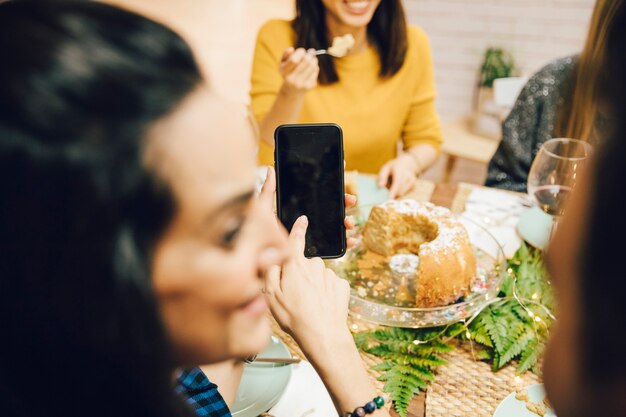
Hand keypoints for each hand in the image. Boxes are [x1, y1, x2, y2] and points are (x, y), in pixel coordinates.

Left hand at [260, 167, 357, 247]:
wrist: (262, 258)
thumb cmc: (262, 233)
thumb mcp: (264, 209)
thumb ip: (268, 191)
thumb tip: (270, 169)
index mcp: (302, 207)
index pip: (321, 194)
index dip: (334, 186)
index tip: (344, 176)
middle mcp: (311, 219)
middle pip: (333, 207)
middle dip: (345, 203)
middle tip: (351, 200)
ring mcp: (316, 234)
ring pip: (337, 225)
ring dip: (347, 222)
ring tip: (349, 223)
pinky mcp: (319, 248)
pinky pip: (336, 244)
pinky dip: (346, 242)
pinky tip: (351, 241)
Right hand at [265, 215, 350, 350]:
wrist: (323, 335)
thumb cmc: (295, 317)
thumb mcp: (271, 296)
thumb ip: (269, 272)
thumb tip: (270, 257)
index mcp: (295, 266)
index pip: (295, 240)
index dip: (298, 228)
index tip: (303, 219)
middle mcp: (314, 265)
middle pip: (305, 264)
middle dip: (300, 275)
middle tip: (294, 296)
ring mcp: (330, 274)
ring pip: (318, 275)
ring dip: (313, 286)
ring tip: (308, 305)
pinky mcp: (342, 285)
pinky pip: (331, 285)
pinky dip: (326, 293)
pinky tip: (321, 306)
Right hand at [279, 47, 318, 94]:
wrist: (292, 91)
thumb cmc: (288, 73)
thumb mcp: (283, 63)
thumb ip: (285, 54)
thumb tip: (292, 49)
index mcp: (284, 72)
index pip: (294, 60)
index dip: (300, 52)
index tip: (302, 51)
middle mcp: (292, 79)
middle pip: (306, 61)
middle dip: (309, 54)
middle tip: (310, 52)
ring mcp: (301, 84)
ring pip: (313, 66)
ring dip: (314, 59)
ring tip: (312, 58)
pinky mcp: (309, 86)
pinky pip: (316, 71)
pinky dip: (315, 67)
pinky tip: (312, 67)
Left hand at [377, 154, 418, 198]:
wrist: (408, 164)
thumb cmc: (394, 167)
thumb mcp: (386, 168)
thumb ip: (382, 176)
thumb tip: (380, 186)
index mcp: (400, 171)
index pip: (397, 183)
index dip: (393, 192)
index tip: (388, 200)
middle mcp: (408, 176)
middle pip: (399, 191)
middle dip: (392, 194)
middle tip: (386, 191)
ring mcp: (412, 181)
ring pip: (402, 193)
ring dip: (396, 193)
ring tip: (393, 185)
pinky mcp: (414, 186)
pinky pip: (405, 193)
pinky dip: (400, 192)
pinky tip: (399, 186)